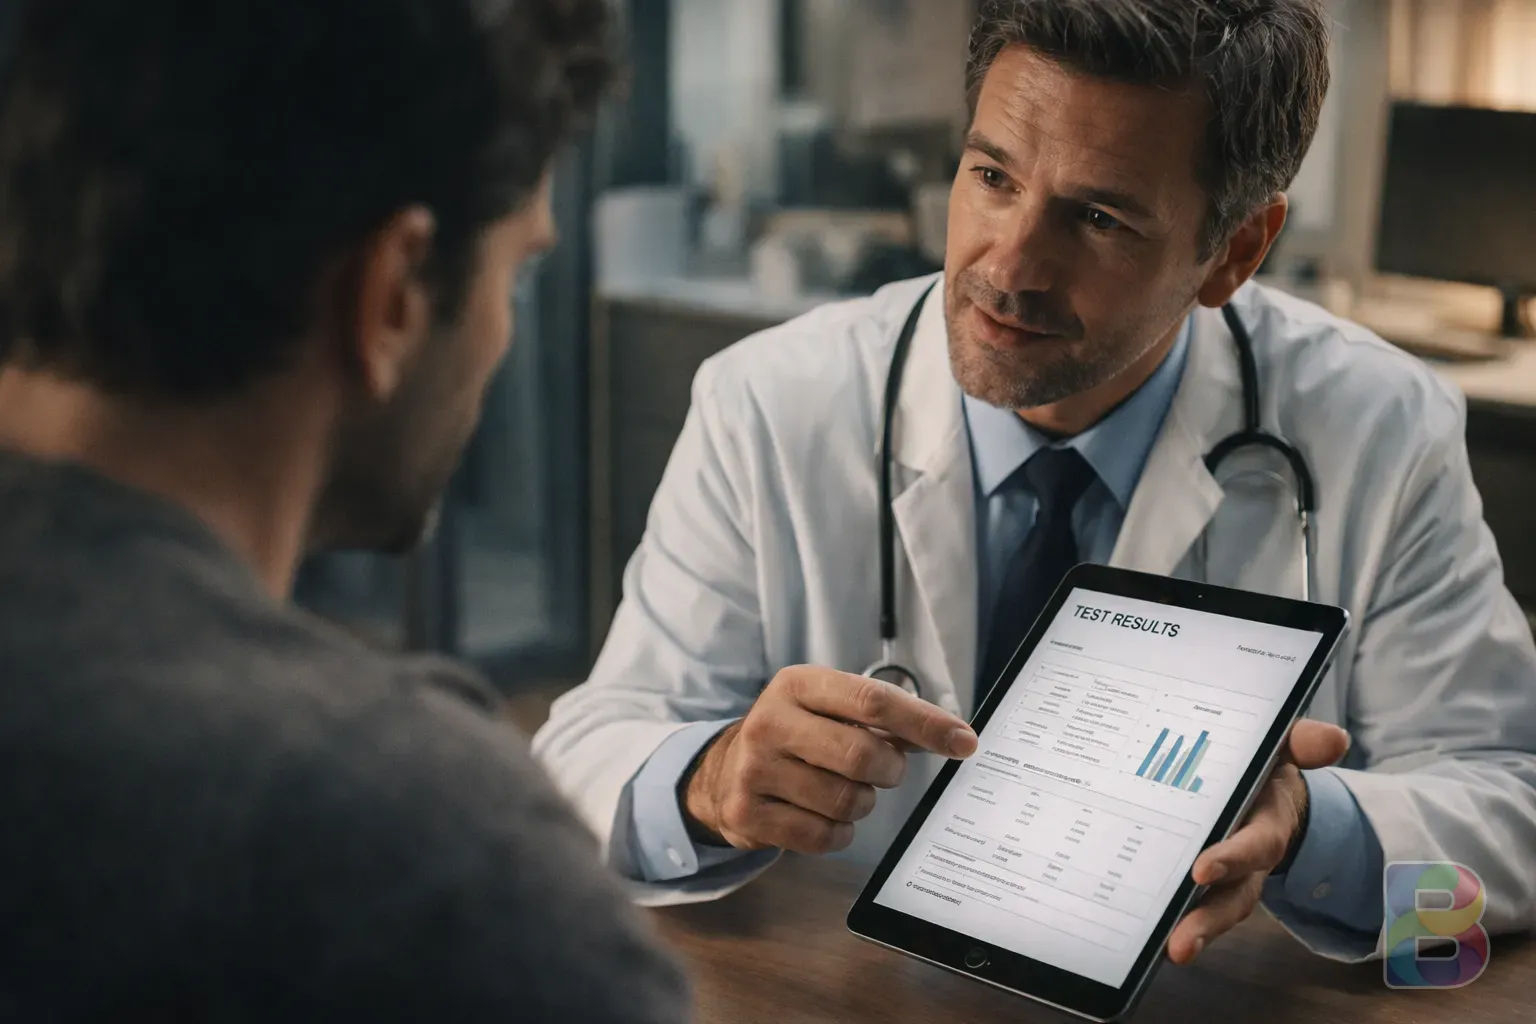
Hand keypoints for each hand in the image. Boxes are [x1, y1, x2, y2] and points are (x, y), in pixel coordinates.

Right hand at [681, 667, 977, 853]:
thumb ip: (884, 718)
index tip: (964, 741)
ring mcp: (754, 769)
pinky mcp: (747, 813)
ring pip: (845, 801)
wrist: (722, 772)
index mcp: (797, 684)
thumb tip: (954, 736)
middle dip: (890, 771)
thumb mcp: (828, 708)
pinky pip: (822, 836)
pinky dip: (839, 832)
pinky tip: (824, 815)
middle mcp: (770, 721)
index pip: (873, 700)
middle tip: (887, 772)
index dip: (925, 723)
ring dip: (862, 803)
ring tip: (845, 790)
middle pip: (862, 755)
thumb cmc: (796, 735)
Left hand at [1167, 719, 1349, 964]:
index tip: (1203, 869)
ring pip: (1212, 912)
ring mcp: (1224, 879)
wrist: (1264, 791)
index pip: (1253, 846)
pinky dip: (1169, 922)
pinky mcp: (1198, 885)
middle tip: (1180, 943)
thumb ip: (1301, 743)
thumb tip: (1334, 737)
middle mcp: (1246, 863)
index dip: (1233, 859)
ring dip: (1191, 932)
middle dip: (1208, 920)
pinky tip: (1138, 936)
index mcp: (1265, 827)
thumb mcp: (1283, 751)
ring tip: (1167, 952)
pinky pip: (1186, 907)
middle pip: (1232, 899)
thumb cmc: (1265, 771)